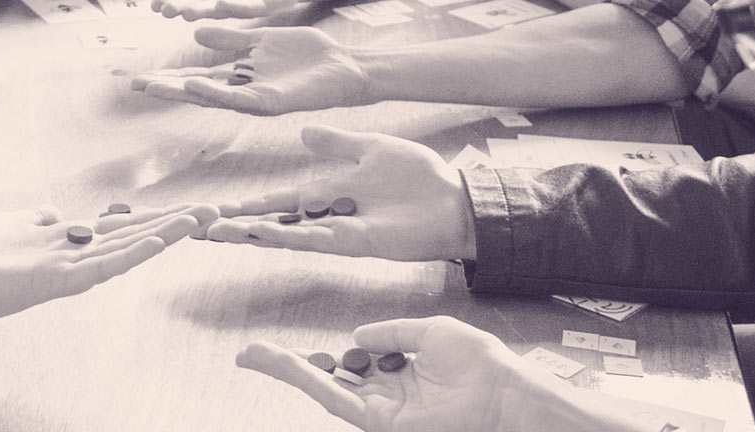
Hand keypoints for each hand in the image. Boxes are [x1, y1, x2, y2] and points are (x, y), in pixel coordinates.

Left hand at [0, 203, 215, 333]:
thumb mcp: (6, 225)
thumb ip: (32, 220)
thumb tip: (53, 213)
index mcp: (60, 242)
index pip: (114, 227)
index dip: (148, 217)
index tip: (182, 207)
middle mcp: (70, 257)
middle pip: (130, 236)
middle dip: (170, 225)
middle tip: (211, 212)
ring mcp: (65, 270)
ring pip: (126, 249)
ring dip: (164, 235)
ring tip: (200, 220)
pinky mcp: (55, 281)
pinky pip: (102, 265)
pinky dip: (132, 252)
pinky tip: (158, 240)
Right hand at [128, 0, 315, 19]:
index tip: (154, 5)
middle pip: (197, 1)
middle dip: (182, 6)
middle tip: (166, 12)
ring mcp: (239, 1)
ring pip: (219, 8)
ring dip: (205, 11)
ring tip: (189, 14)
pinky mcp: (261, 3)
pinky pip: (248, 6)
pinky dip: (237, 6)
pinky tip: (225, 5)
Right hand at [130, 25, 370, 114]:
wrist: (344, 65)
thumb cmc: (306, 55)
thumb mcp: (260, 40)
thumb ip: (230, 38)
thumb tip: (195, 34)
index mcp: (240, 75)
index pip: (197, 77)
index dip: (169, 77)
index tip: (141, 76)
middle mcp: (243, 90)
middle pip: (197, 91)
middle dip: (166, 89)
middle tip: (135, 86)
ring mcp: (255, 98)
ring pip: (212, 97)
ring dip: (183, 92)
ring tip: (155, 87)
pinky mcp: (271, 102)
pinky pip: (237, 98)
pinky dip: (214, 92)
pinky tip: (193, 84)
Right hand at [207, 126, 474, 261]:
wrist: (453, 198)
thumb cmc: (420, 176)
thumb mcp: (371, 148)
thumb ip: (337, 143)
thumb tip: (304, 131)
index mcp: (332, 190)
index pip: (283, 200)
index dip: (253, 204)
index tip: (222, 208)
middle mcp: (330, 213)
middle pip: (276, 221)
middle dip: (240, 224)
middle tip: (203, 228)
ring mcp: (340, 229)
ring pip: (287, 233)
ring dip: (253, 233)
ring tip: (219, 233)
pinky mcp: (355, 241)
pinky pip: (315, 239)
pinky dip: (287, 236)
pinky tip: (262, 234)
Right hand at [237, 316, 611, 431]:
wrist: (505, 389)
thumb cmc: (482, 363)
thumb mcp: (431, 333)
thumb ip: (392, 332)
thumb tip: (355, 337)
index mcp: (399, 374)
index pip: (350, 365)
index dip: (322, 355)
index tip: (298, 345)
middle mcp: (386, 397)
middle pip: (328, 380)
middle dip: (288, 366)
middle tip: (249, 353)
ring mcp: (382, 413)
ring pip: (323, 390)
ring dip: (286, 371)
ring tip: (252, 354)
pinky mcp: (382, 424)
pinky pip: (337, 400)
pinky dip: (307, 381)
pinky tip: (285, 364)